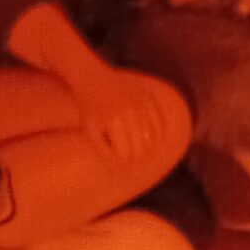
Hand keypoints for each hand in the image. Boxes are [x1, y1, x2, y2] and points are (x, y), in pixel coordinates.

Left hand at [67, 65, 185, 168]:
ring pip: (153, 136)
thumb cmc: (89, 109)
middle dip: (138, 161)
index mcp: (114, 123)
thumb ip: (104, 152)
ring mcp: (141, 104)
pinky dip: (159, 133)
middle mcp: (130, 113)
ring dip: (150, 149)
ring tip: (144, 156)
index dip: (126, 167)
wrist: (93, 78)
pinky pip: (159, 121)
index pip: (127, 154)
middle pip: (142, 147)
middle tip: (134, 167)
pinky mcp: (148, 97)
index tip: (123, 171)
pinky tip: (154, 141)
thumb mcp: (91, 131)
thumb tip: (119, 170)